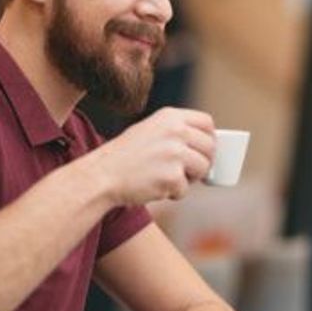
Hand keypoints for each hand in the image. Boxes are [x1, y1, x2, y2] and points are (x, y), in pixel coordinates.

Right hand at [81, 107, 214, 205]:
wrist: (101, 175)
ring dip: (190, 179)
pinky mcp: (172, 176)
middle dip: (203, 161)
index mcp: (170, 117)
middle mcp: (175, 131)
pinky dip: (173, 193)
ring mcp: (175, 153)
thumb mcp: (150, 131)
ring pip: (203, 168)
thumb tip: (209, 144)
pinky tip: (155, 187)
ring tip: (167, 179)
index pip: (207, 123)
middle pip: (210, 147)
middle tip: (188, 171)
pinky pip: (185, 189)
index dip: (209, 138)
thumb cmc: (125, 156)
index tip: (204, 150)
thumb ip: (176, 132)